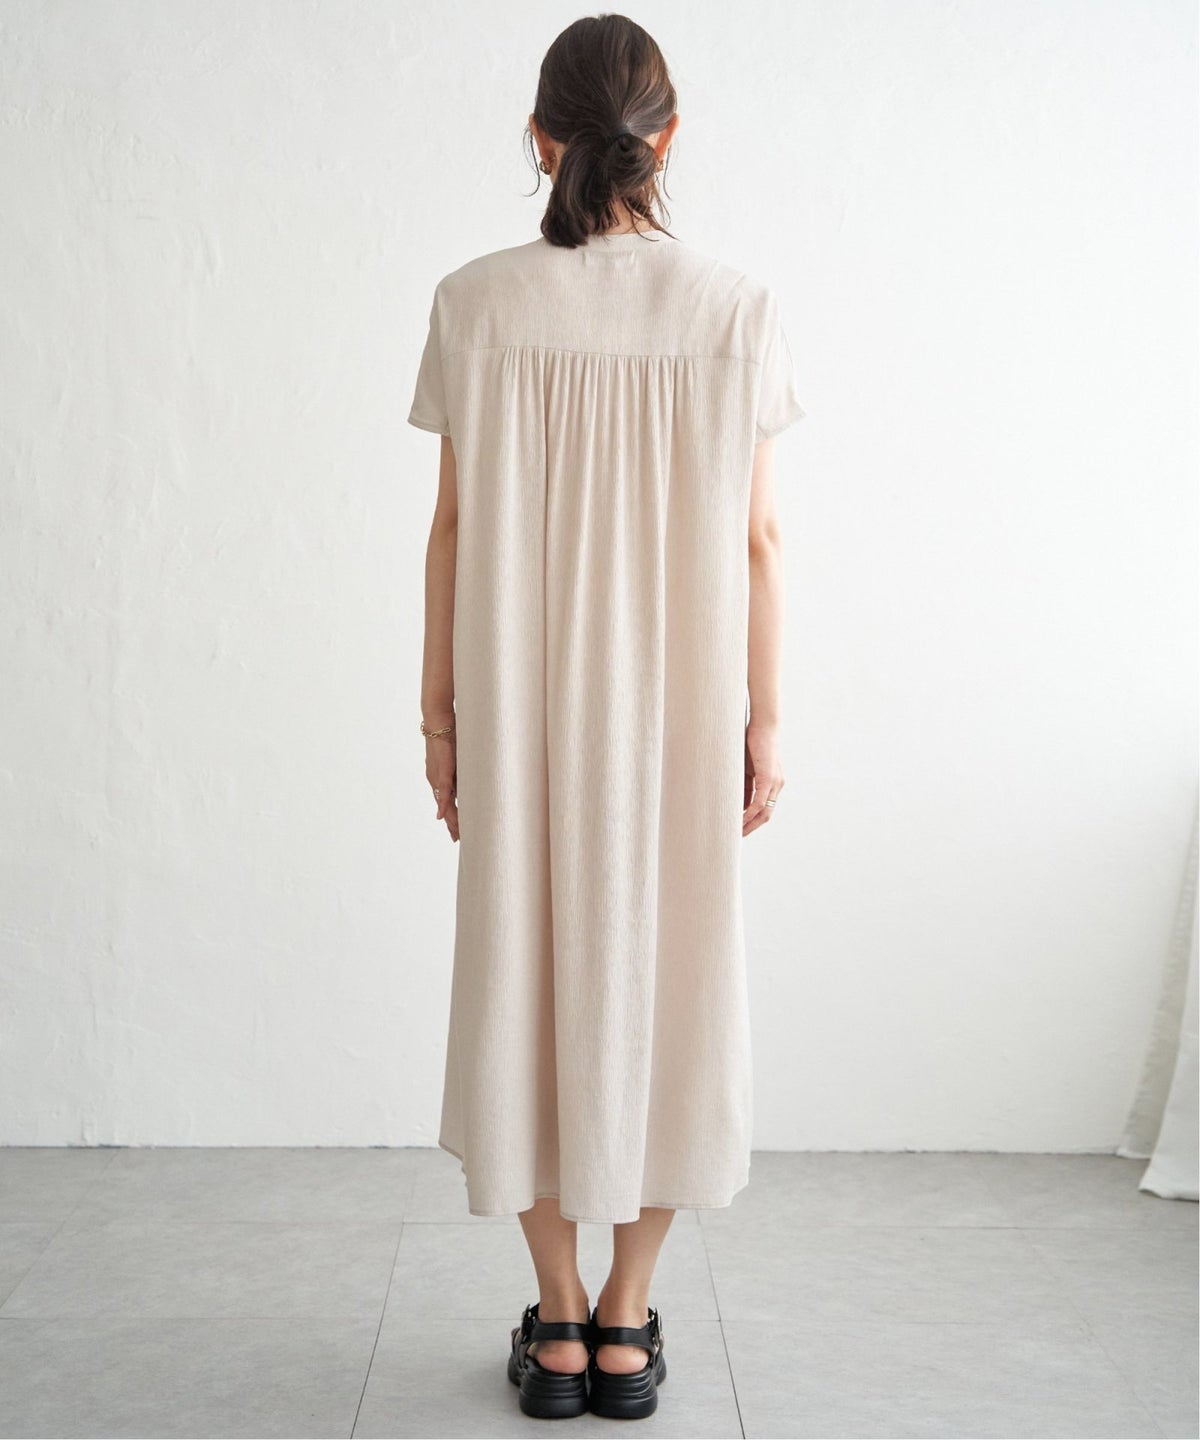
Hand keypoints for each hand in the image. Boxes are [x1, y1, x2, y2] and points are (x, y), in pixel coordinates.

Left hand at [424, 724, 458, 842]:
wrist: (438, 718)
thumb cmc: (450, 732)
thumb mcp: (459, 755)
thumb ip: (463, 769)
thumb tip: (474, 778)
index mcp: (440, 777)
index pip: (447, 801)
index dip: (451, 816)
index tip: (456, 830)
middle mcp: (436, 779)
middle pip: (445, 807)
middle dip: (452, 823)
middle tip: (457, 839)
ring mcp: (438, 775)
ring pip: (444, 803)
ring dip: (450, 819)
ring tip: (455, 833)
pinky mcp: (442, 768)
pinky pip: (444, 790)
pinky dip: (443, 804)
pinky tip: (442, 816)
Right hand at [743, 721, 782, 836]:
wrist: (762, 725)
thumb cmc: (752, 742)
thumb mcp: (745, 767)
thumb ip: (743, 783)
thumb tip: (734, 799)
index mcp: (772, 783)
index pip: (763, 808)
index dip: (752, 820)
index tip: (739, 828)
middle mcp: (777, 785)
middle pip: (766, 815)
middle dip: (751, 827)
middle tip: (737, 835)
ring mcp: (775, 782)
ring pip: (764, 811)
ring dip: (750, 823)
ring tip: (737, 831)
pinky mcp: (769, 778)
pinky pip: (760, 802)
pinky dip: (751, 812)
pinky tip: (741, 819)